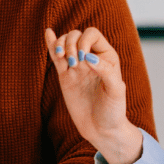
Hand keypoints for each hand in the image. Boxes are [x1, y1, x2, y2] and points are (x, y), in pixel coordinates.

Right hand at [44, 27, 142, 163]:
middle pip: (76, 36)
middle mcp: (91, 58)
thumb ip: (105, 71)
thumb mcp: (115, 91)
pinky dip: (52, 45)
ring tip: (61, 58)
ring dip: (60, 45)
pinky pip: (56, 57)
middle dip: (70, 43)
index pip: (92, 35)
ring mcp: (77, 66)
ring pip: (65, 44)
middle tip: (73, 63)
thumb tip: (88, 56)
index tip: (84, 59)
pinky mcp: (65, 76)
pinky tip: (48, 33)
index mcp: (107, 56)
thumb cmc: (113, 111)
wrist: (101, 129)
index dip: (84, 41)